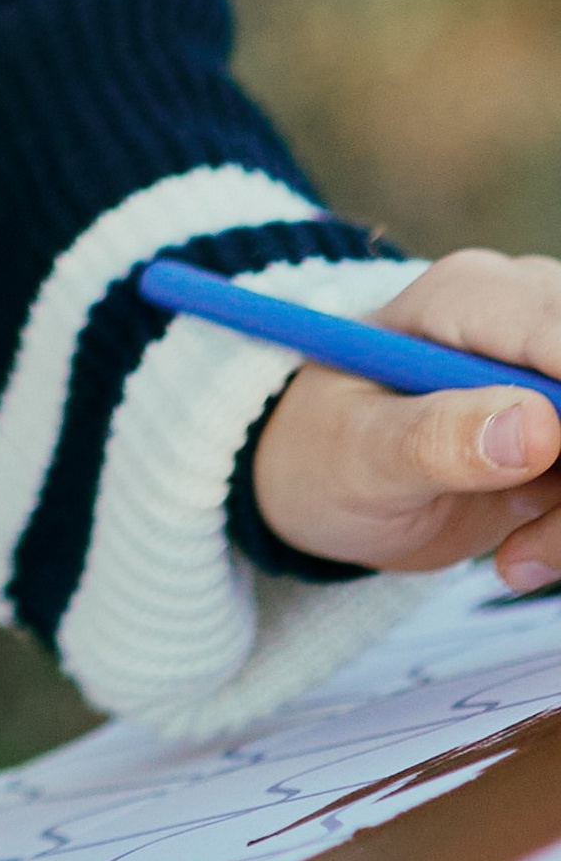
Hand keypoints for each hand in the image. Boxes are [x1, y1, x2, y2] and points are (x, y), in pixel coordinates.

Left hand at [251, 251, 560, 587]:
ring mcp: (554, 368)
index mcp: (469, 296)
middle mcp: (527, 314)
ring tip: (512, 564)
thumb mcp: (359, 455)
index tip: (559, 467)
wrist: (323, 480)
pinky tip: (519, 557)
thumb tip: (538, 426)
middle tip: (533, 546)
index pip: (560, 329)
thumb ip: (436, 438)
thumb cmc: (325, 450)